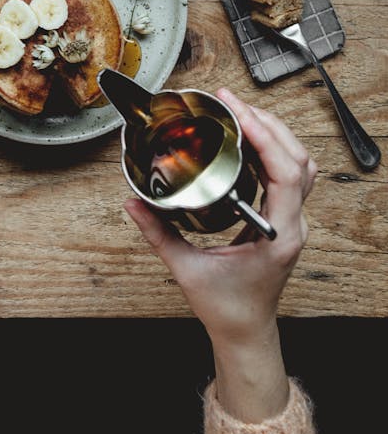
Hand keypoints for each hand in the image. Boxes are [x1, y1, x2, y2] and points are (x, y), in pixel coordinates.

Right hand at [125, 89, 316, 419]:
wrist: (246, 331)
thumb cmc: (226, 307)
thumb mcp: (187, 269)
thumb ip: (158, 233)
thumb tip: (133, 203)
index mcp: (278, 234)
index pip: (286, 174)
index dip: (266, 137)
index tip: (239, 112)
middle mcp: (292, 223)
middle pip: (298, 158)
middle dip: (267, 123)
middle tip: (231, 102)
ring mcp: (292, 220)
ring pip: (300, 163)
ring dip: (274, 133)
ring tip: (241, 112)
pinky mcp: (283, 219)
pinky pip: (290, 175)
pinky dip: (273, 150)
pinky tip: (248, 140)